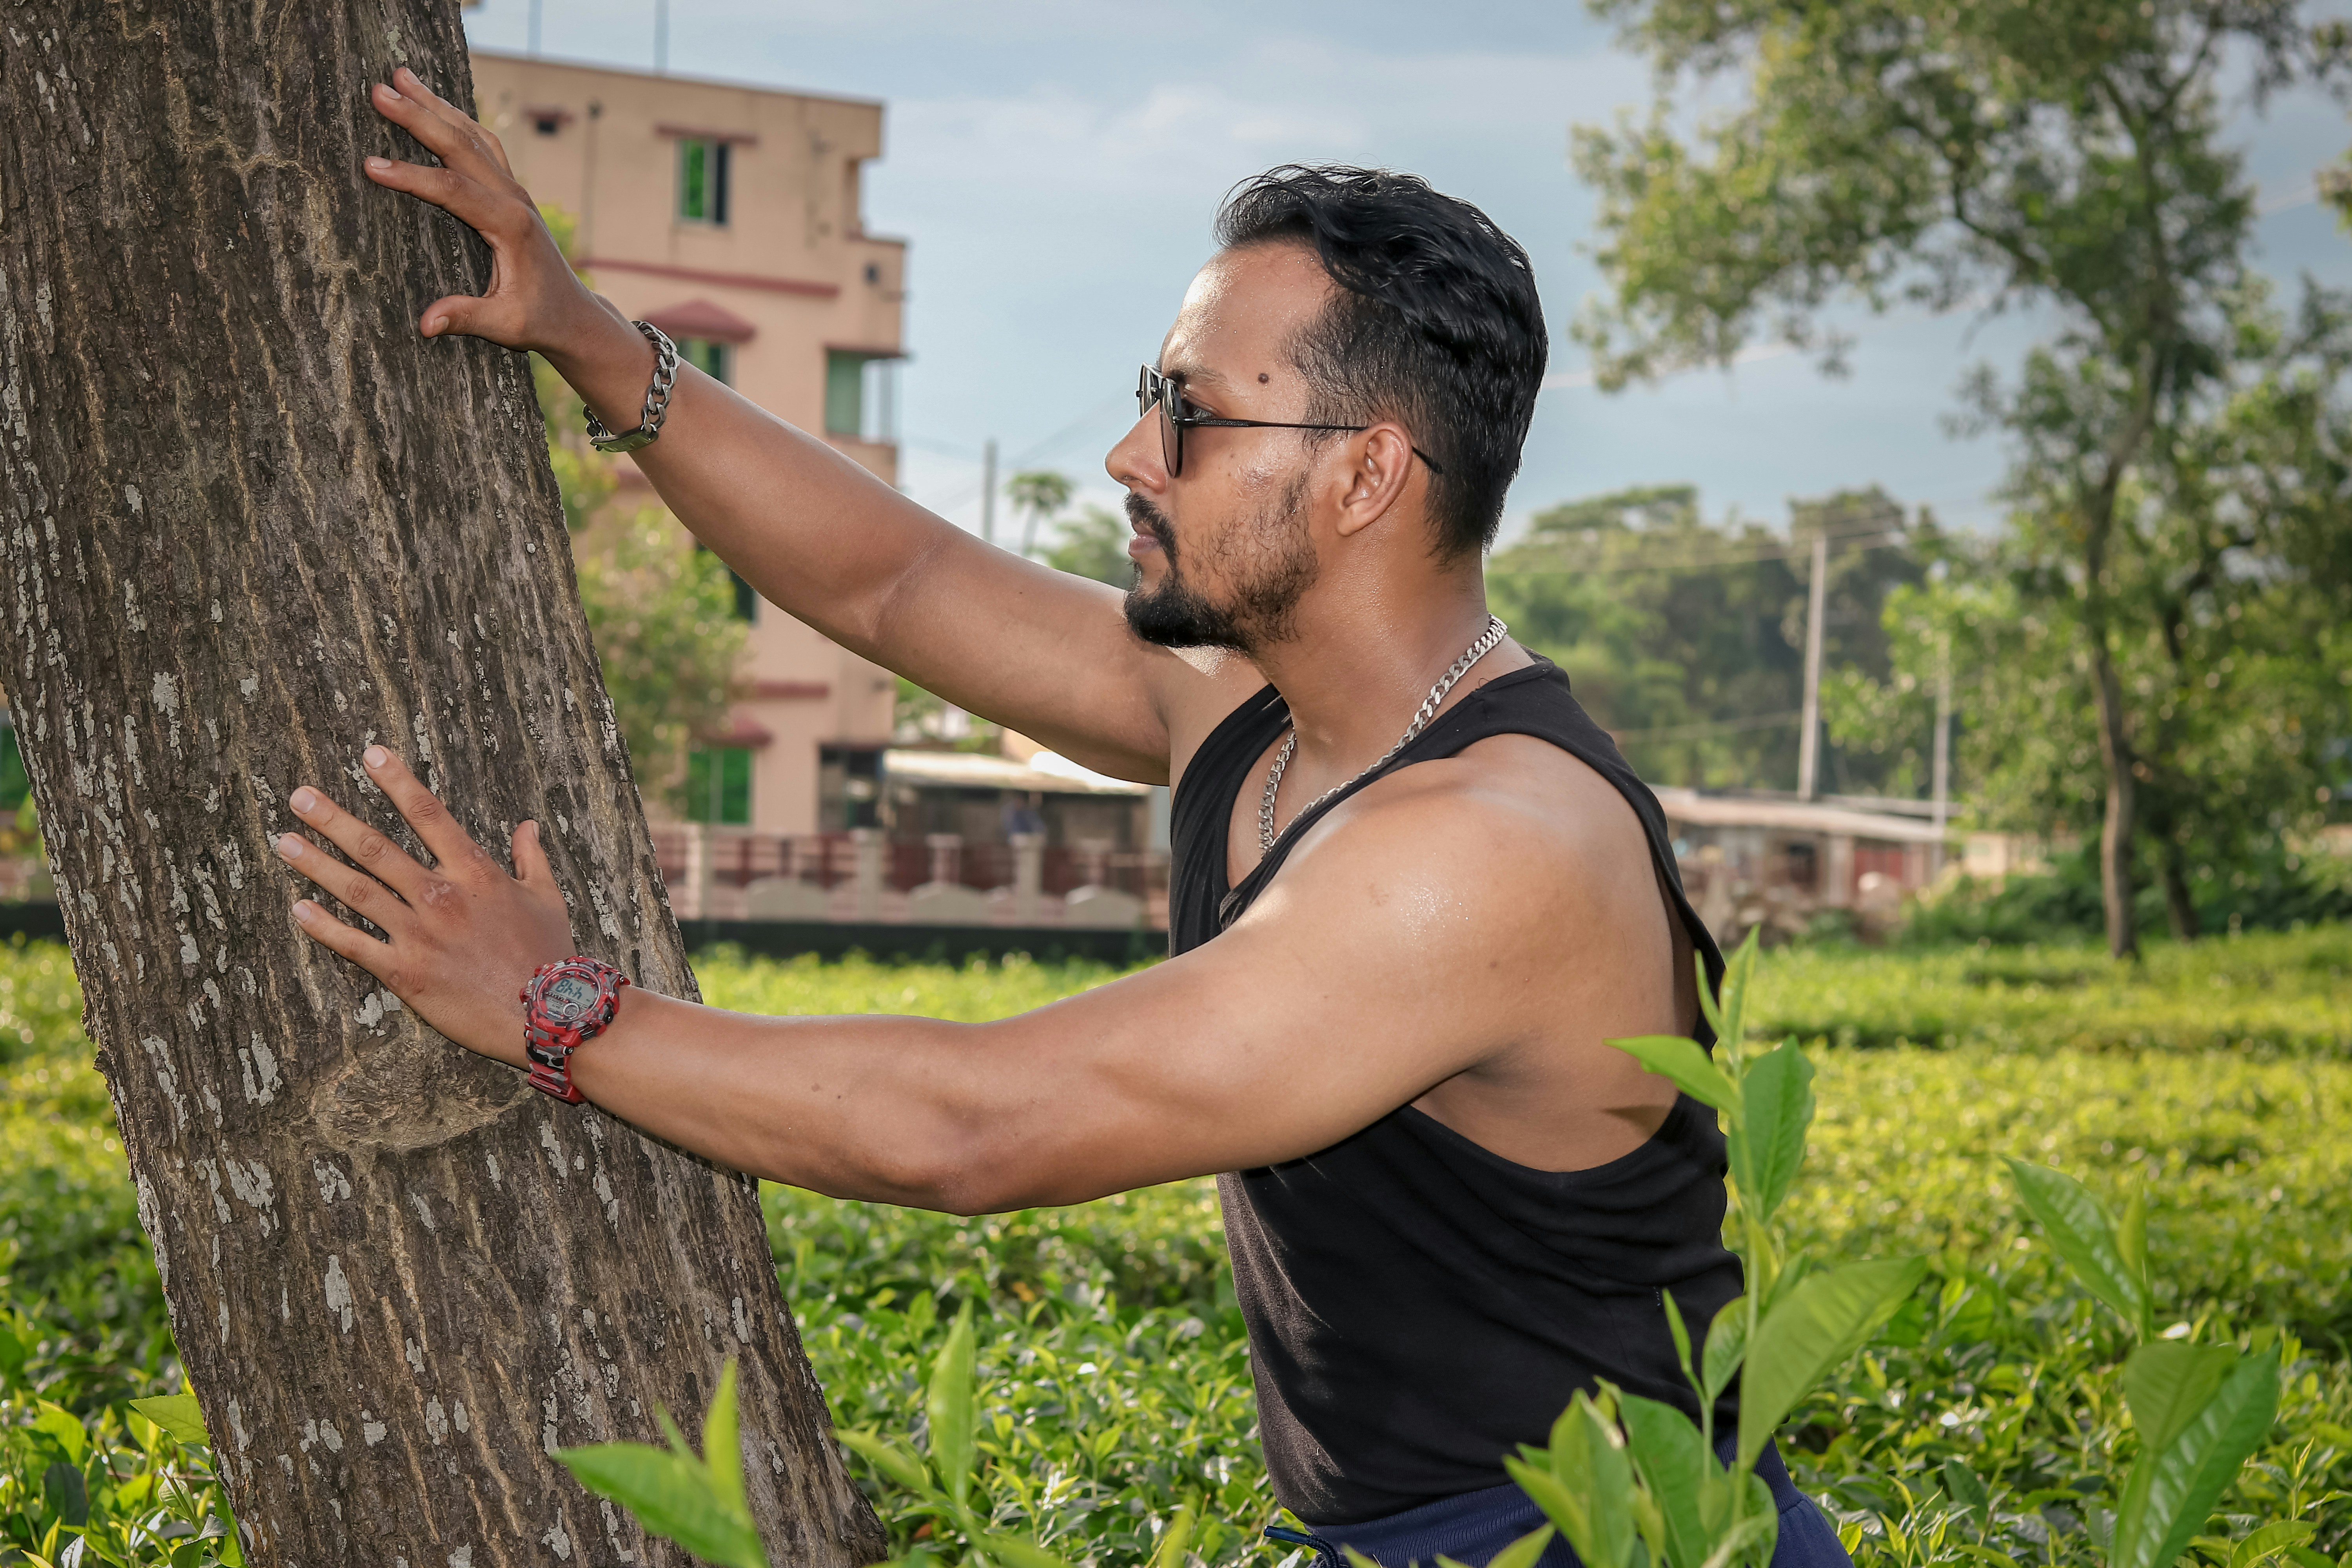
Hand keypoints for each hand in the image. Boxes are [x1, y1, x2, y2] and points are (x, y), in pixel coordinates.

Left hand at [277, 746, 577, 1067]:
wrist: (546, 1013)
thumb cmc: (549, 955)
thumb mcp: (547, 898)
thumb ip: (531, 858)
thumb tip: (528, 825)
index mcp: (476, 874)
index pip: (429, 815)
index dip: (398, 782)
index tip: (370, 755)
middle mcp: (441, 897)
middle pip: (377, 849)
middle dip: (334, 820)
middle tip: (299, 796)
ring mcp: (420, 934)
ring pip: (357, 891)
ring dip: (316, 864)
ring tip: (284, 842)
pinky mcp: (406, 972)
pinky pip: (355, 945)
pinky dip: (323, 927)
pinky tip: (298, 909)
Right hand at [362, 66, 610, 353]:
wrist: (575, 315)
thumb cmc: (540, 320)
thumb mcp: (506, 326)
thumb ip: (466, 318)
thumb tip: (425, 325)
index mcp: (511, 226)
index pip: (454, 191)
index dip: (412, 176)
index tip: (372, 165)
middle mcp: (514, 199)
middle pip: (462, 146)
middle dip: (419, 117)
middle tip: (378, 89)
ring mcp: (515, 190)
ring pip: (474, 136)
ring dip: (437, 105)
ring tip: (401, 76)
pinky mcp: (512, 191)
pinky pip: (483, 144)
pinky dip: (457, 119)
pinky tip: (434, 102)